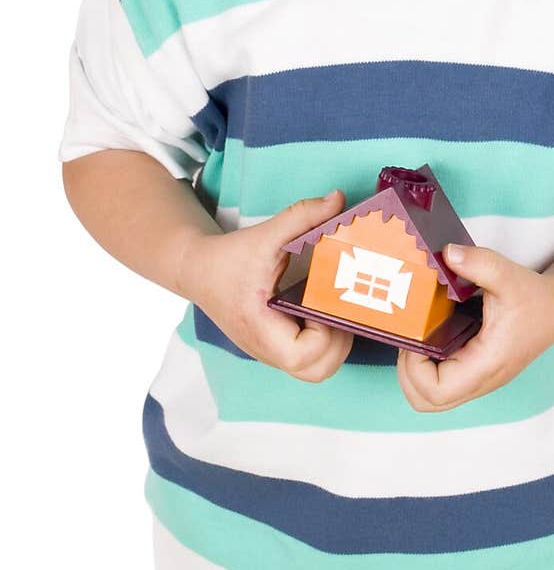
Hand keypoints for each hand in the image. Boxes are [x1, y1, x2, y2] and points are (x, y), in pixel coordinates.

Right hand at [178, 189, 353, 380]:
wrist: (199, 271)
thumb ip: (302, 216)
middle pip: (318, 370)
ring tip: (331, 307)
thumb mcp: (265, 234)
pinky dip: (325, 341)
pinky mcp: (277, 347)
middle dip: (338, 341)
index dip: (325, 333)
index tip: (324, 301)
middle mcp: (266, 349)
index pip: (302, 355)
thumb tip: (338, 199)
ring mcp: (272, 352)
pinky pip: (310, 359)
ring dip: (334, 343)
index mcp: (259, 327)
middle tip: (335, 305)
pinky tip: (322, 309)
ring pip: (317, 369)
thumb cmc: (229, 258)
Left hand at [396, 241, 553, 411]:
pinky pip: (443, 384)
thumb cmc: (535, 298)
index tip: (415, 337)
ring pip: (432, 398)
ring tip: (419, 339)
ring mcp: (479, 380)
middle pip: (426, 402)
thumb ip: (478, 263)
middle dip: (407, 374)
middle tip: (411, 340)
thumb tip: (447, 254)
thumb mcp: (507, 273)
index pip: (436, 391)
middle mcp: (481, 380)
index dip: (413, 369)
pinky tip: (431, 338)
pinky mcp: (476, 373)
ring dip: (415, 374)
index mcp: (486, 363)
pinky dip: (427, 369)